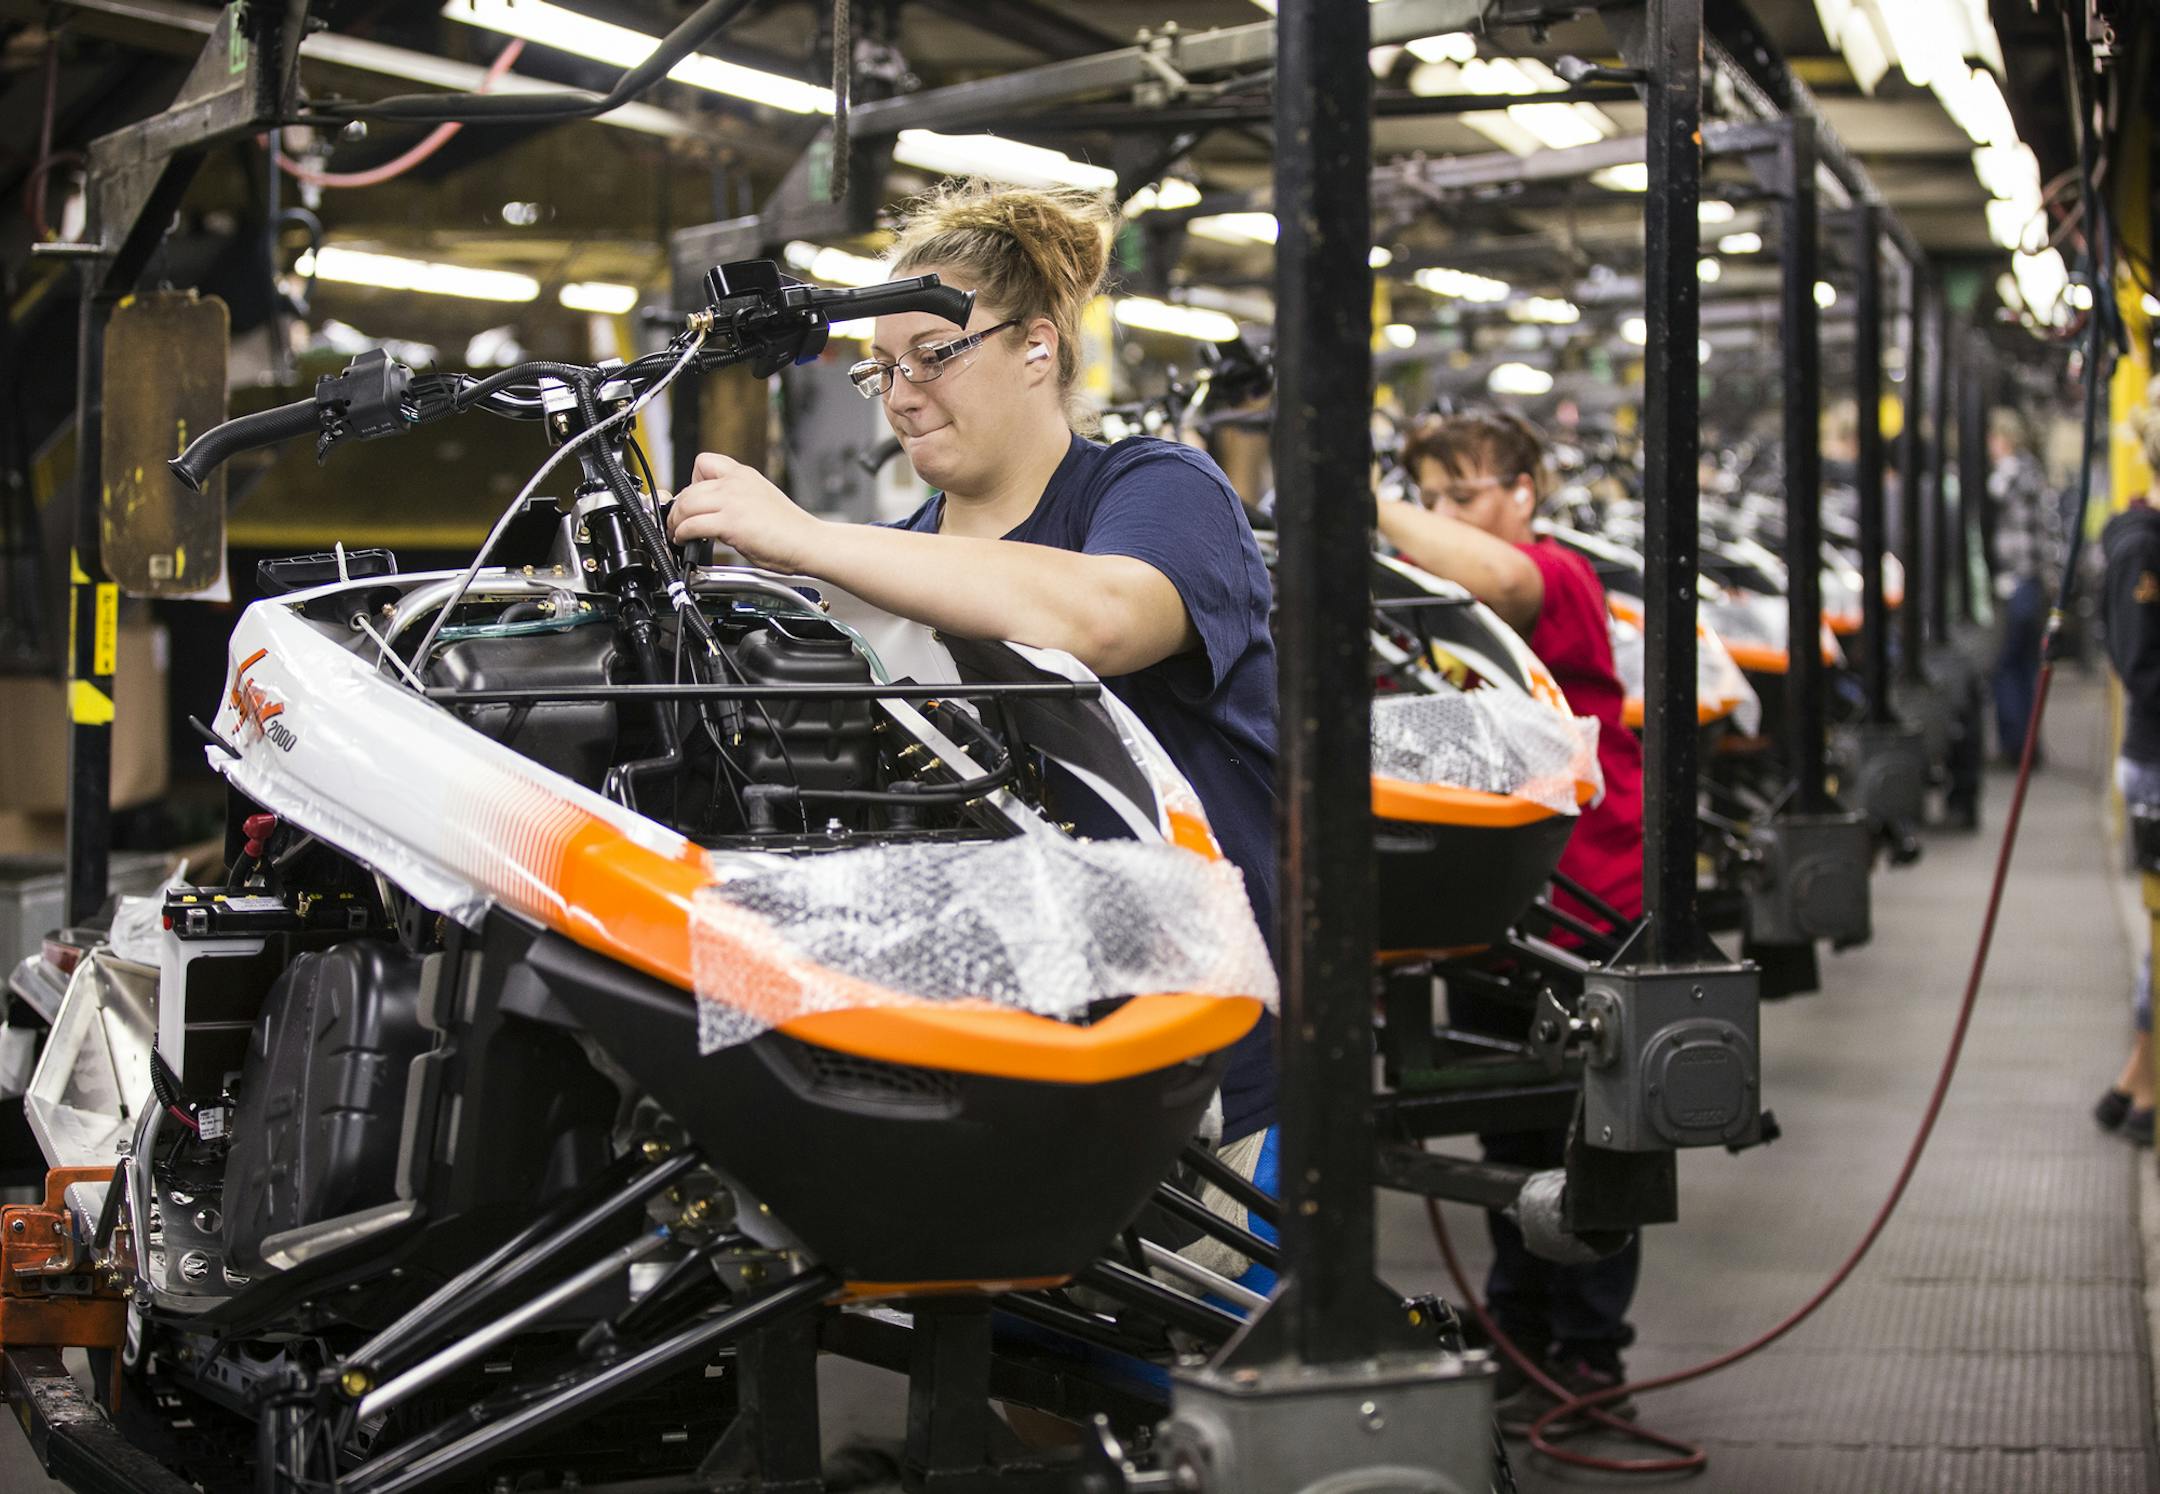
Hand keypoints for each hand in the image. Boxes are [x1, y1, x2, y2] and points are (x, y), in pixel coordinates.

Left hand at [667, 453, 822, 572]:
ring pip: (686, 504)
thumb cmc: (791, 529)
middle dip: (678, 507)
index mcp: (744, 475)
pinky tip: (684, 540)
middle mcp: (736, 483)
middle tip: (676, 521)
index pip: (704, 463)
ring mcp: (732, 501)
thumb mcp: (760, 500)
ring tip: (676, 532)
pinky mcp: (731, 522)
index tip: (692, 499)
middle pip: (689, 488)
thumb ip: (737, 500)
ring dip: (675, 521)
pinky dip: (682, 534)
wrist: (808, 541)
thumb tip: (716, 513)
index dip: (692, 482)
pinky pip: (692, 525)